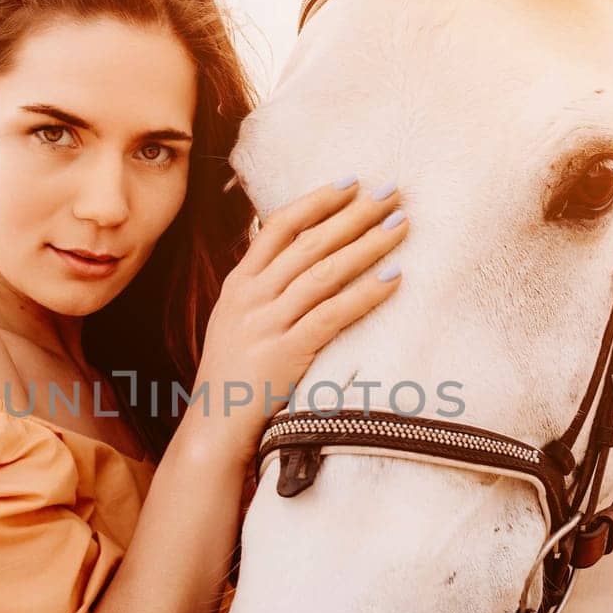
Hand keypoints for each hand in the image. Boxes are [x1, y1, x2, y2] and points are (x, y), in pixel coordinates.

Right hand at [184, 175, 406, 465]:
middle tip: (392, 193)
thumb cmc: (233, 378)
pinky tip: (393, 279)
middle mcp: (250, 297)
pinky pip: (332, 315)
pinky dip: (365, 294)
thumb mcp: (237, 323)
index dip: (317, 201)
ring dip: (367, 245)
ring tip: (400, 226)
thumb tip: (299, 259)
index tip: (352, 183)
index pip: (279, 227)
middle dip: (354, 214)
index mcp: (239, 285)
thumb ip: (263, 290)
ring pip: (324, 273)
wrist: (211, 429)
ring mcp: (265, 325)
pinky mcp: (284, 354)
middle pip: (309, 243)